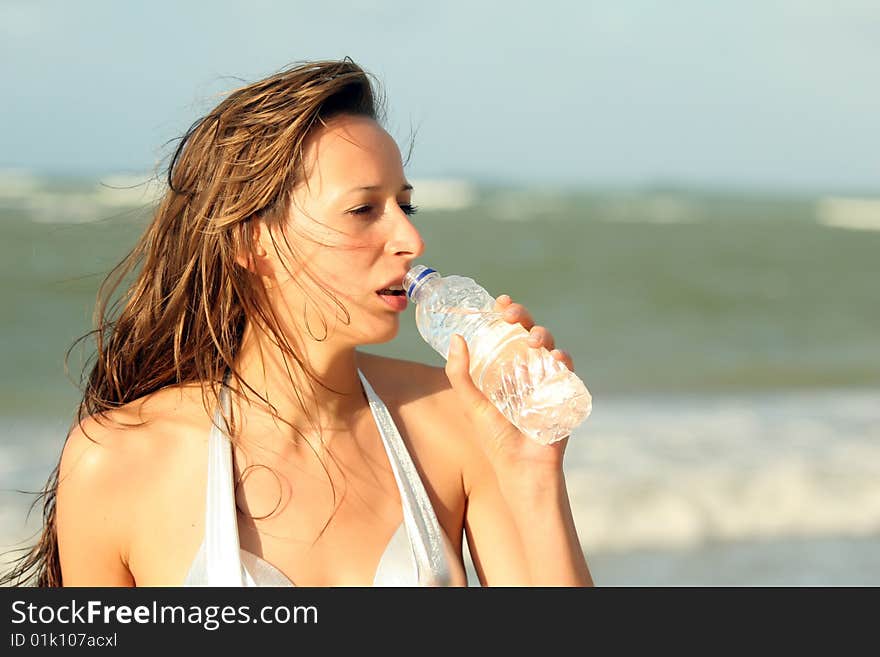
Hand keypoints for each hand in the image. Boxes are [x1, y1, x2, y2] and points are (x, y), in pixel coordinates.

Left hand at [444, 294, 575, 473]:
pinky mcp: (564, 394)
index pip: (508, 333)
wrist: (522, 470)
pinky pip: (568, 371)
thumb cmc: (496, 440)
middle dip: (523, 318)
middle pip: (530, 333)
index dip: (507, 314)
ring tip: (532, 340)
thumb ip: (460, 375)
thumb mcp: (473, 405)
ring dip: (543, 336)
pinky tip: (556, 359)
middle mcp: (528, 370)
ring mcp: (547, 380)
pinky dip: (565, 361)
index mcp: (506, 368)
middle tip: (511, 315)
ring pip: (550, 347)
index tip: (500, 301)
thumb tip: (455, 338)